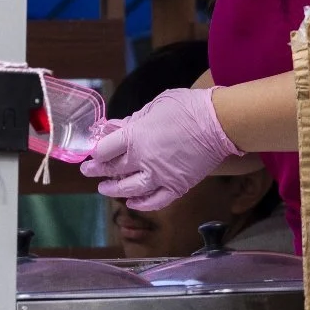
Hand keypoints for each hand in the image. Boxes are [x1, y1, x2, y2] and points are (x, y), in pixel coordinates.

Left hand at [80, 87, 243, 212]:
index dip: (95, 152)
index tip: (91, 153)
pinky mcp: (176, 187)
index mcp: (136, 137)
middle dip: (97, 171)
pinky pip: (154, 201)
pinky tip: (132, 202)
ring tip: (104, 188)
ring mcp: (160, 177)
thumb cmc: (189, 107)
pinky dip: (141, 204)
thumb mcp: (156, 105)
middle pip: (113, 170)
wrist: (221, 122)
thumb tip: (114, 127)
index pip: (105, 150)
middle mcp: (144, 161)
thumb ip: (133, 120)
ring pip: (129, 190)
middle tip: (89, 170)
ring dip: (113, 190)